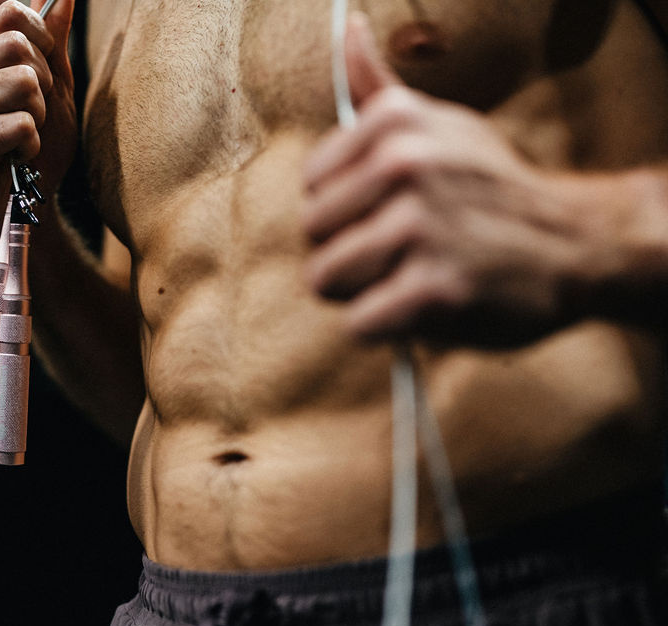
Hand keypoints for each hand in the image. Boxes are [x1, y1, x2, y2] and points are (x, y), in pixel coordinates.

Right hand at [0, 0, 76, 260]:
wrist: (25, 209)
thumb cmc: (37, 150)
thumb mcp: (52, 89)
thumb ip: (53, 43)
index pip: (12, 13)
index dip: (43, 43)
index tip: (40, 79)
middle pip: (19, 46)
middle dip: (43, 86)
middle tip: (31, 120)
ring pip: (22, 84)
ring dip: (39, 118)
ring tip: (22, 140)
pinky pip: (21, 125)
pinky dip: (32, 146)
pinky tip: (15, 160)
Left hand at [302, 13, 623, 346]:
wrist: (578, 241)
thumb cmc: (492, 187)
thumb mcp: (442, 123)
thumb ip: (380, 89)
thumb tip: (346, 30)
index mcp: (394, 122)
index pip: (313, 184)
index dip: (349, 207)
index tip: (391, 208)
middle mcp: (403, 165)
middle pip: (313, 232)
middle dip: (348, 250)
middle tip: (404, 249)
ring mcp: (418, 227)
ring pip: (325, 278)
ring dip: (363, 291)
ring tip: (413, 275)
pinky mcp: (433, 290)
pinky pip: (358, 323)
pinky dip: (386, 327)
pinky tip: (425, 306)